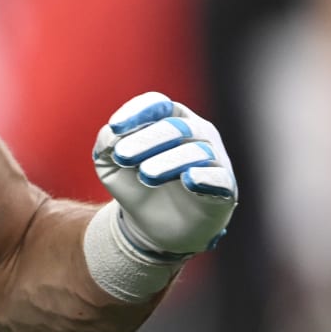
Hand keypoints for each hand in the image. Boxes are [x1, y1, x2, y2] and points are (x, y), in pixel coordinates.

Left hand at [92, 91, 237, 257]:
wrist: (152, 226)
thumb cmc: (135, 185)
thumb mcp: (110, 165)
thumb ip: (106, 144)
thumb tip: (111, 133)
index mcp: (170, 120)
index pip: (158, 105)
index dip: (138, 112)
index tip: (115, 127)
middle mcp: (197, 134)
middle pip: (177, 126)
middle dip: (148, 139)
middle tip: (122, 156)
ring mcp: (214, 160)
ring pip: (198, 150)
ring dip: (169, 161)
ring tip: (145, 175)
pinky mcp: (224, 188)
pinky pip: (219, 177)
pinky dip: (205, 176)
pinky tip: (188, 180)